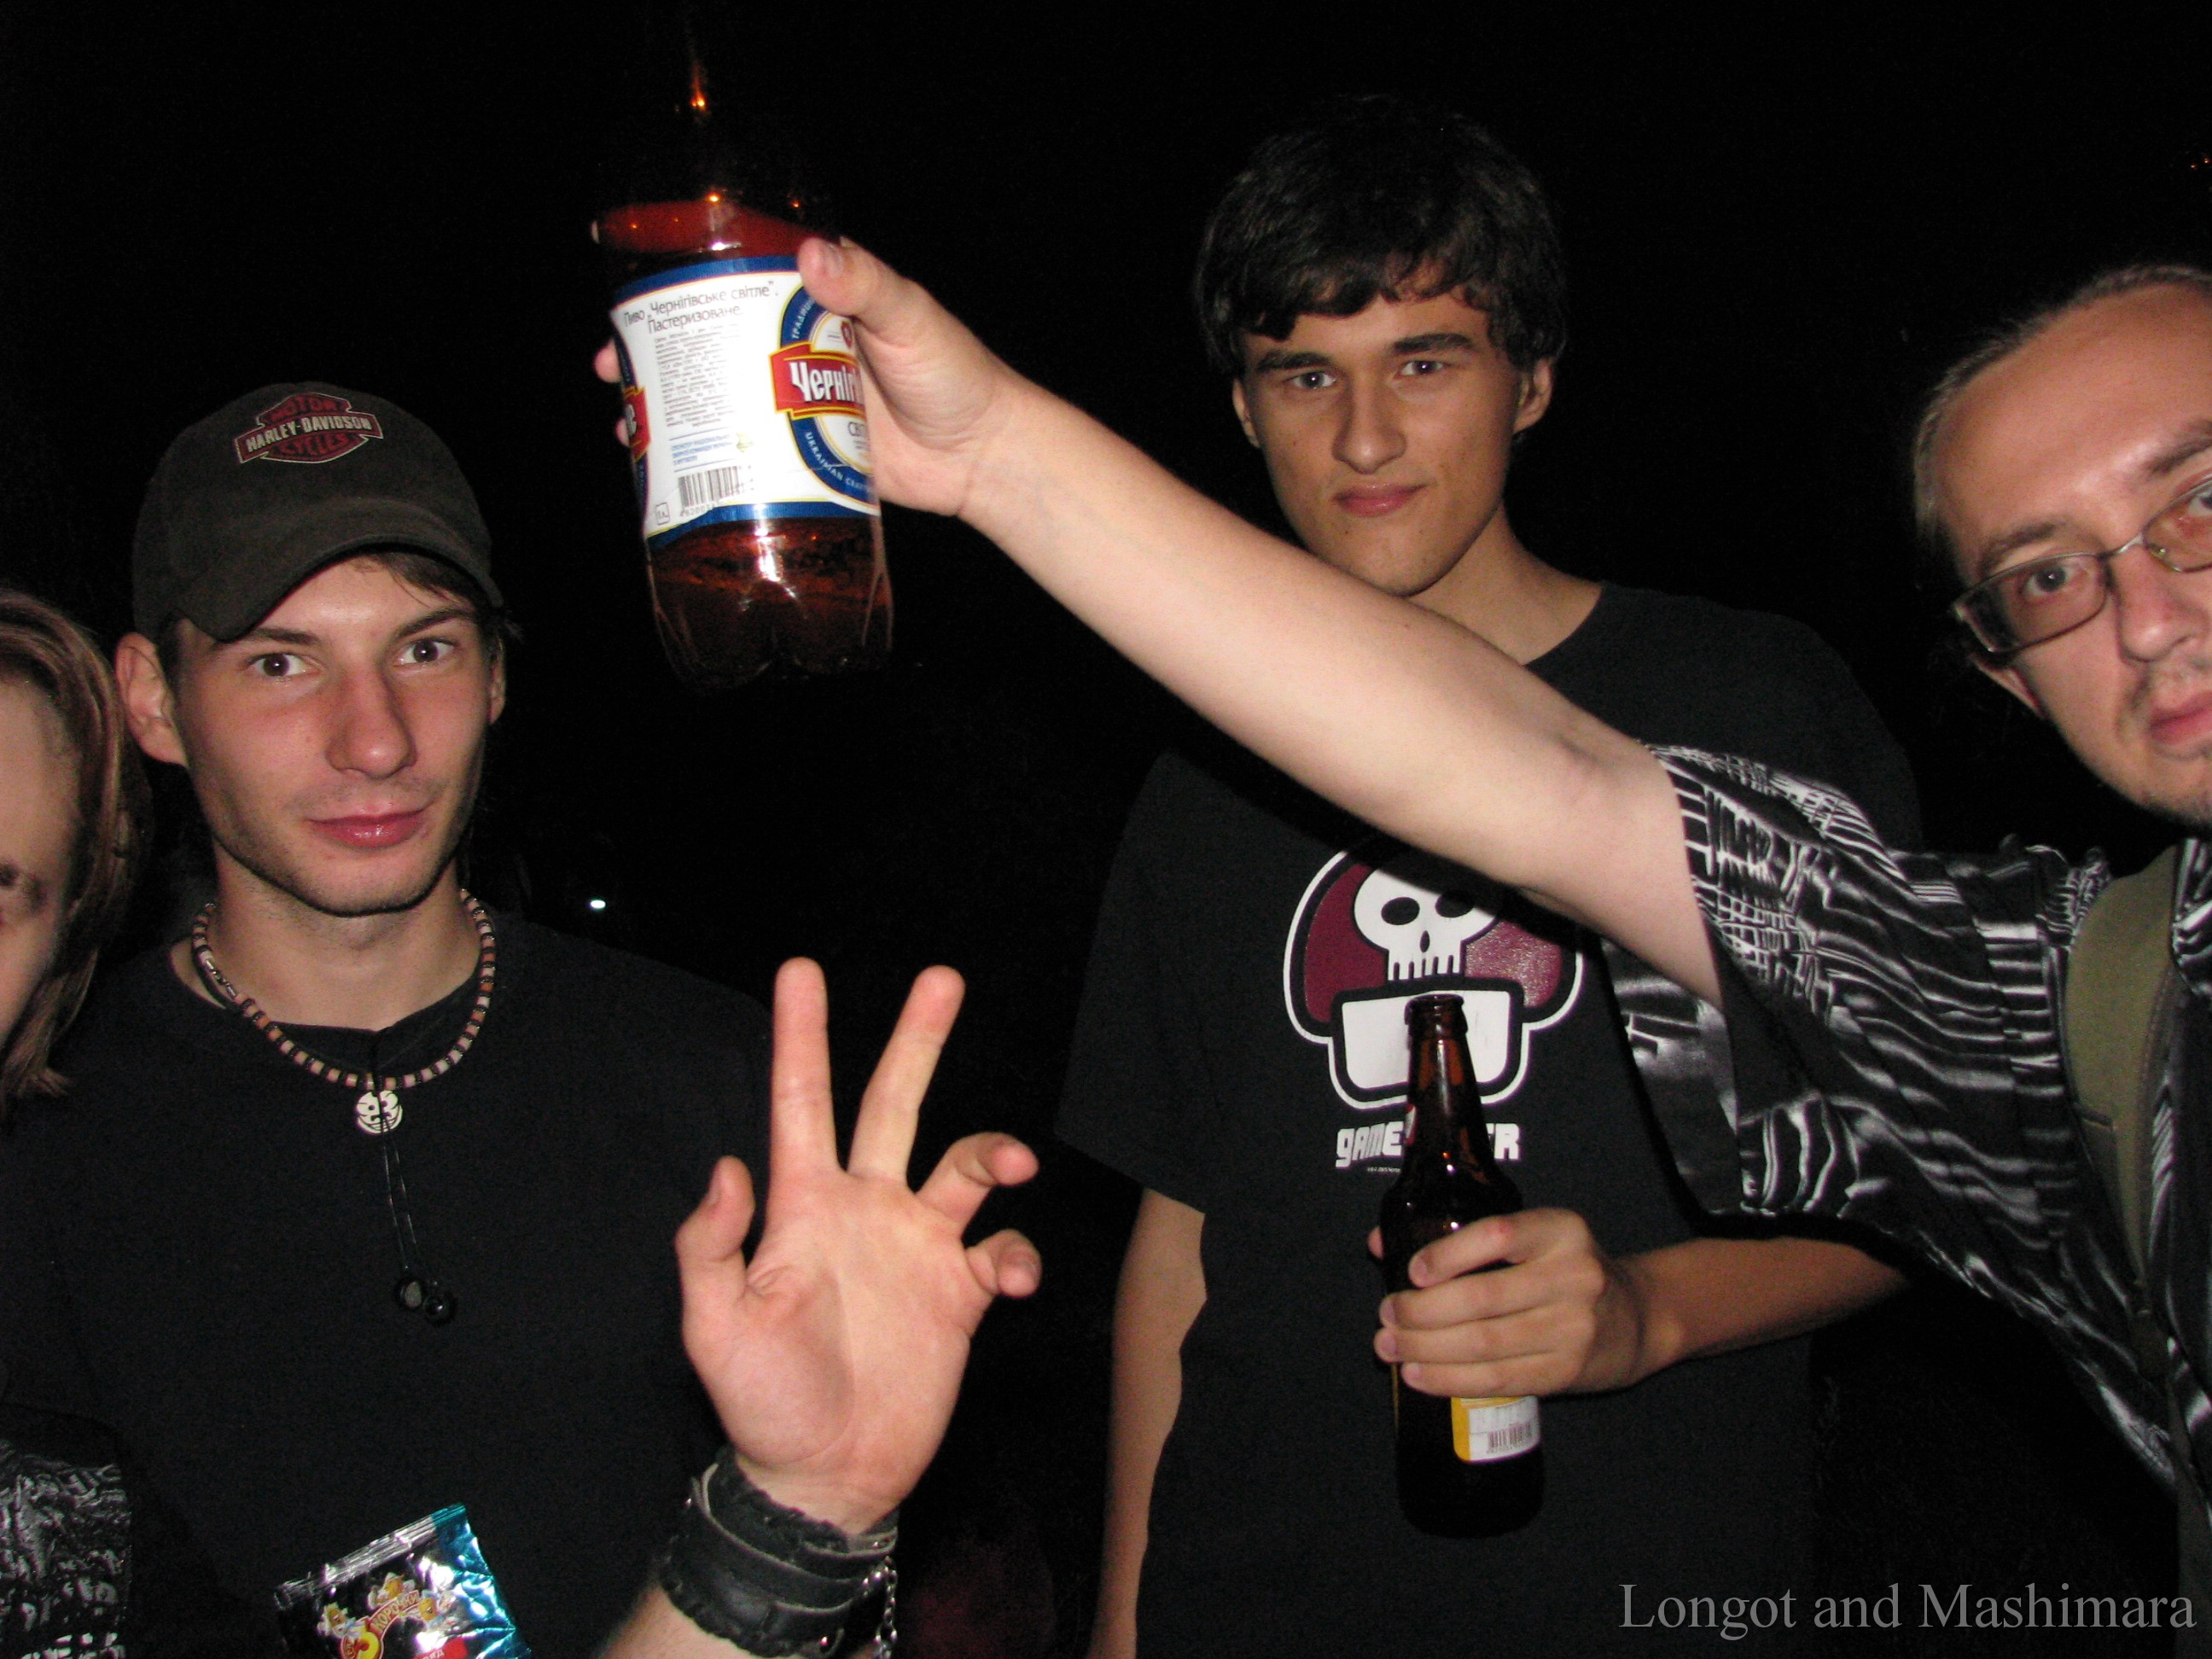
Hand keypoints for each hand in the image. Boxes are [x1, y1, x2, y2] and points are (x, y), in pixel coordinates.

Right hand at [593, 236, 1033, 521]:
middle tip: (614, 369)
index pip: (735, 279)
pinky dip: (707, 456)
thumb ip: (866, 285)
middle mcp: (793, 347)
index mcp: (814, 301)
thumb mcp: (911, 318)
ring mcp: (793, 401)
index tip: (634, 292)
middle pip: (709, 343)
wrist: (982, 455)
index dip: (681, 284)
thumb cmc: (955, 374)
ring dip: (671, 410)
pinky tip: (669, 468)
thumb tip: (814, 253)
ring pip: (718, 398)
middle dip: (655, 355)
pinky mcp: (801, 452)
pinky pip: (745, 450)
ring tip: (630, 424)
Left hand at [675, 958, 1039, 1534]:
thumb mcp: (713, 1330)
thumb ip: (711, 1248)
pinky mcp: (960, 1293)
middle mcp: (866, 1209)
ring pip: (965, 1164)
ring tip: (1015, 1160)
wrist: (827, 1476)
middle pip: (895, 1103)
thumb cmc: (761, 1403)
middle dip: (918, 1040)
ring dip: (995, 1150)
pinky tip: (1012, 1275)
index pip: (801, 1103)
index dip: (801, 1036)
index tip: (800, 968)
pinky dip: (1017, 1252)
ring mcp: (917, 1247)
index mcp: (804, 1206)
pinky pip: (1001, 1248)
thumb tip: (728, 1167)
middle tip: (943, 977)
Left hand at [1369, 1208, 1651, 1398]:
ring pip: (1484, 1344)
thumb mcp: (1534, 1238)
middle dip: (1421, 1311)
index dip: (1448, 1254)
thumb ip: (1464, 1237)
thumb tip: (1379, 1244)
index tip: (1412, 1272)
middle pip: (1481, 1298)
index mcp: (1560, 1230)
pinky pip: (1498, 1379)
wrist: (1636, 1318)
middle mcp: (1573, 1275)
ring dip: (1426, 1349)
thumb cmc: (1564, 1271)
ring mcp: (1574, 1327)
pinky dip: (1450, 1380)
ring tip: (1390, 1346)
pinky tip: (1419, 1374)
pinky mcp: (1567, 1371)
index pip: (1497, 1234)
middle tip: (1386, 1314)